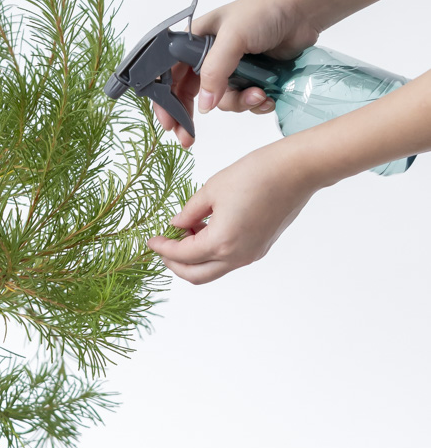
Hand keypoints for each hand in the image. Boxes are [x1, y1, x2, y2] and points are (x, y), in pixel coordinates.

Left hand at [147, 140, 318, 283]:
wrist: (296, 171)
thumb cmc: (256, 174)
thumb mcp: (212, 189)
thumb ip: (189, 212)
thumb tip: (176, 225)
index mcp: (222, 242)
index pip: (183, 255)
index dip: (163, 248)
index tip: (151, 240)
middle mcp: (237, 256)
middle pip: (196, 276)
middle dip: (175, 264)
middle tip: (163, 247)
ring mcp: (251, 255)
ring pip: (213, 270)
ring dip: (194, 259)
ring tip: (186, 232)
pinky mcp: (260, 248)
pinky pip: (228, 260)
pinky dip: (212, 253)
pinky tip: (205, 230)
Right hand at [154, 0, 319, 146]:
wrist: (303, 11)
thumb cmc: (265, 11)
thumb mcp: (233, 37)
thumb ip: (215, 71)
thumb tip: (204, 105)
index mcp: (195, 40)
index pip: (170, 73)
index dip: (165, 99)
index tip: (169, 124)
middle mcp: (209, 56)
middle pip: (191, 94)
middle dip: (193, 116)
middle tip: (190, 139)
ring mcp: (231, 69)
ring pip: (222, 101)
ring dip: (240, 103)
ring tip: (259, 94)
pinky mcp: (251, 78)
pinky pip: (244, 102)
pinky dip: (255, 103)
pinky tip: (268, 96)